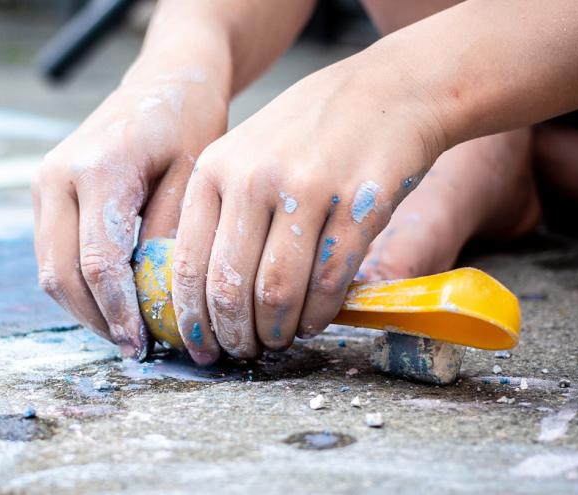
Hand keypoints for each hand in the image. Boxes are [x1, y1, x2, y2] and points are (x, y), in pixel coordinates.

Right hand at [32, 74, 227, 358]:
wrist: (163, 82)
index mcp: (98, 169)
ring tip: (124, 333)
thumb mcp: (195, 177)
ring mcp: (43, 183)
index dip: (119, 311)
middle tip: (134, 349)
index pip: (98, 262)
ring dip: (84, 308)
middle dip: (96, 320)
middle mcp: (58, 176)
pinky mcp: (43, 192)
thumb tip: (158, 303)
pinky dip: (77, 285)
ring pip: (49, 269)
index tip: (142, 345)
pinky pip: (51, 253)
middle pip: (61, 274)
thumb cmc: (188, 125)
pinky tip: (111, 302)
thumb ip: (171, 236)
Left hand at [172, 56, 445, 363]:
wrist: (388, 92)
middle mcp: (252, 178)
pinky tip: (315, 321)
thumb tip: (202, 295)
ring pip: (277, 290)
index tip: (199, 346)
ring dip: (275, 330)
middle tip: (242, 352)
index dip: (192, 318)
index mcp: (214, 169)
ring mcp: (306, 189)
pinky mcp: (357, 204)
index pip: (189, 264)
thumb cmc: (309, 133)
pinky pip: (328, 280)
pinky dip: (318, 314)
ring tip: (278, 340)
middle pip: (229, 286)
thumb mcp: (246, 154)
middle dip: (234, 334)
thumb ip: (220, 212)